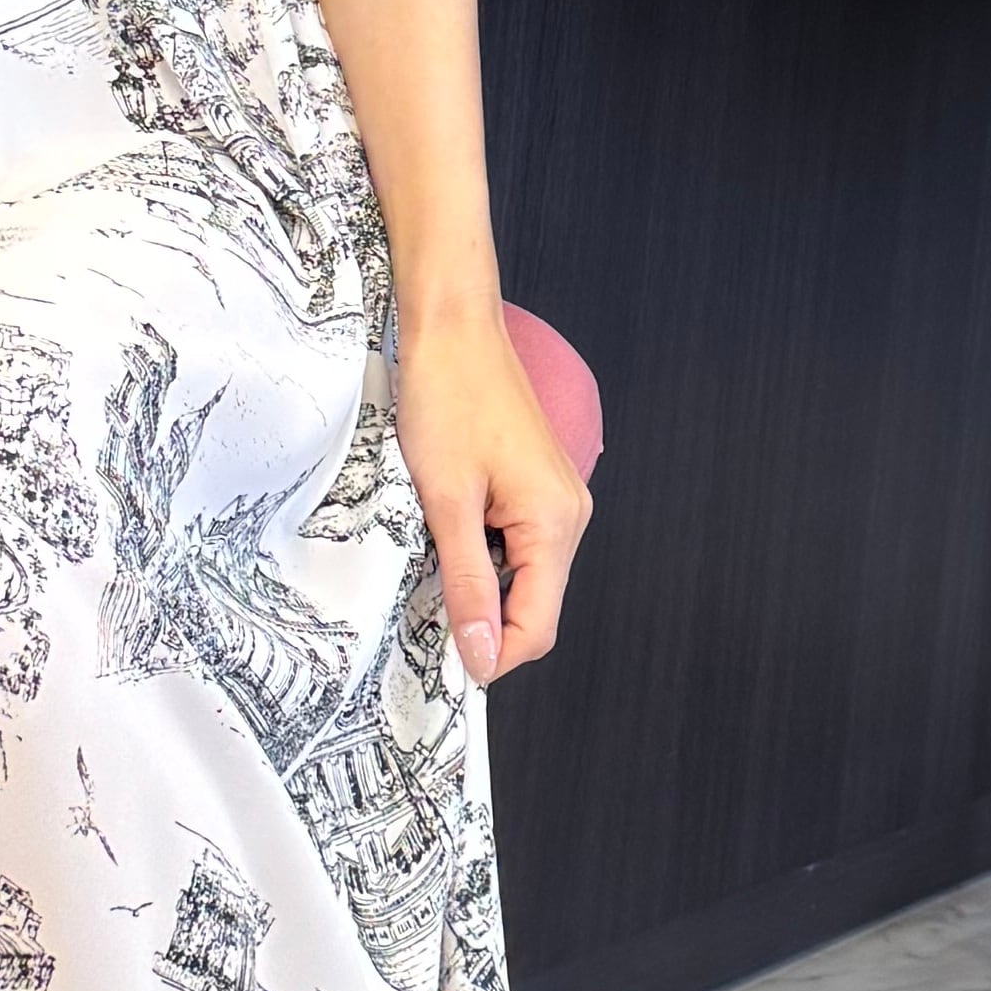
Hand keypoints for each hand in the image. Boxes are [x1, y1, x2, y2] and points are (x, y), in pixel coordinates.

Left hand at [392, 304, 589, 688]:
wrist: (451, 326)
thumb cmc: (447, 397)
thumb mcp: (446, 501)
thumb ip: (468, 583)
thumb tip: (480, 654)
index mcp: (555, 521)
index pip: (537, 626)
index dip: (491, 655)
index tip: (442, 665)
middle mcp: (568, 513)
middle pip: (534, 605)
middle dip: (484, 621)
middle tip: (423, 609)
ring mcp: (555, 498)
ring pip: (523, 576)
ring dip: (478, 584)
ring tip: (428, 557)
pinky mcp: (535, 485)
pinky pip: (515, 543)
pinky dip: (481, 552)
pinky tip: (444, 530)